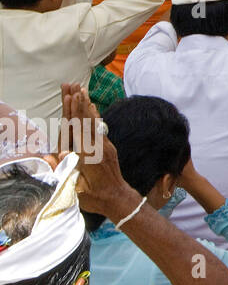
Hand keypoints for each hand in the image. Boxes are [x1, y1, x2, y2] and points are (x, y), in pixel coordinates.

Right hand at [62, 84, 135, 219]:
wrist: (118, 198)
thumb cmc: (95, 197)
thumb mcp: (76, 188)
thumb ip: (65, 171)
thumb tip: (51, 154)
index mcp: (88, 155)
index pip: (79, 128)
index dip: (75, 112)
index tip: (72, 96)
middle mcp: (98, 147)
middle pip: (86, 120)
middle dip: (79, 102)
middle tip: (74, 85)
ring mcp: (105, 146)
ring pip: (94, 122)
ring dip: (87, 105)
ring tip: (82, 90)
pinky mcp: (108, 147)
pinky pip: (99, 128)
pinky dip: (94, 116)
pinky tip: (92, 107)